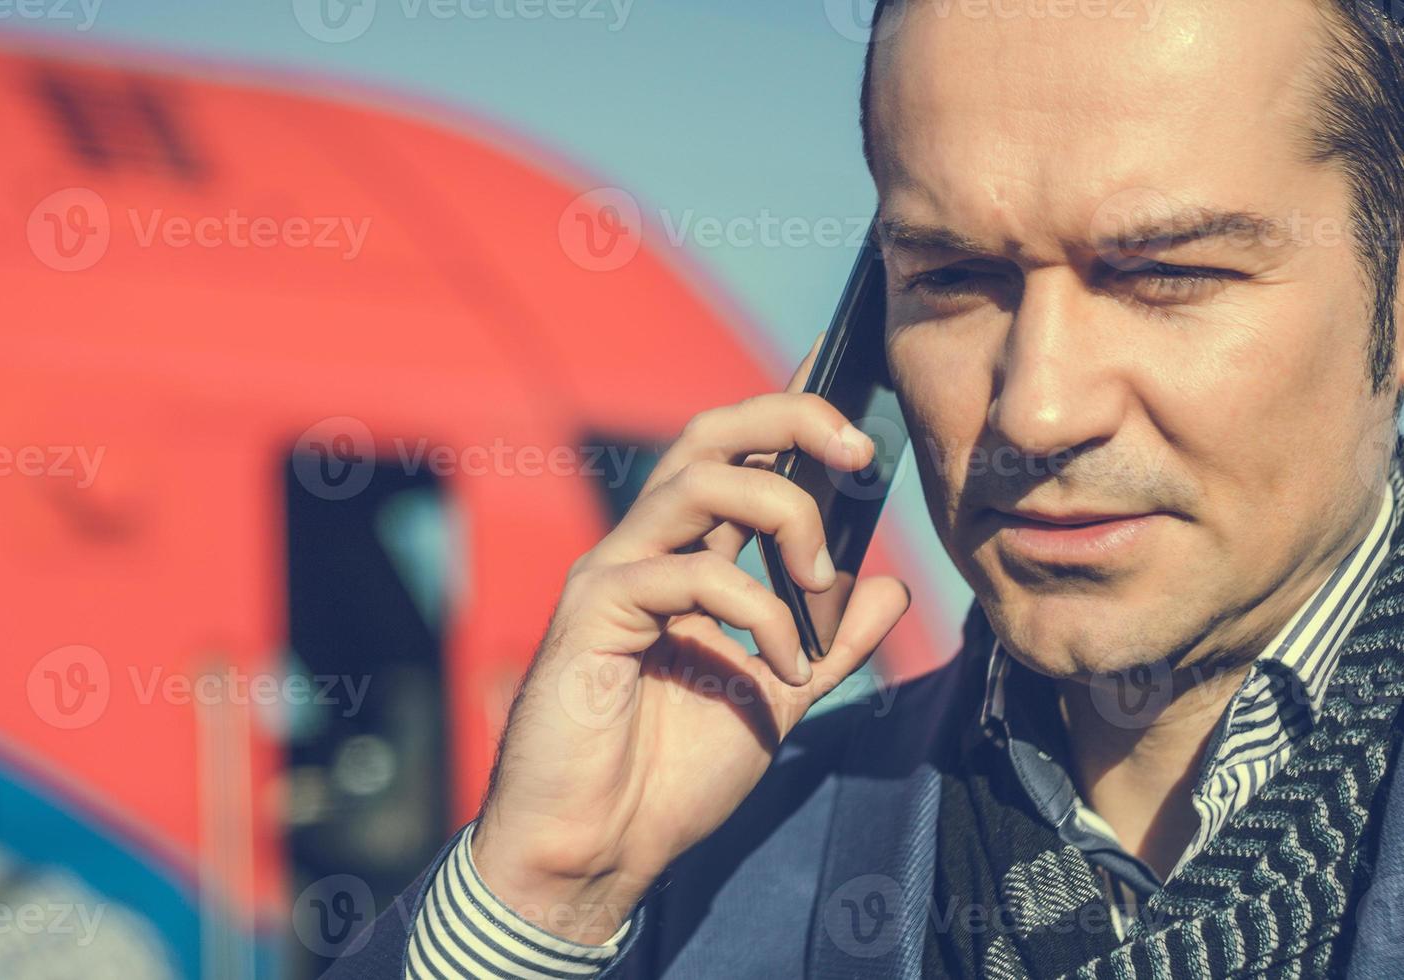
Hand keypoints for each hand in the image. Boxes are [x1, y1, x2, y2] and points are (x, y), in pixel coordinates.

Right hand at [471, 336, 911, 943]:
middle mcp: (647, 549)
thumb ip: (832, 644)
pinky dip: (758, 611)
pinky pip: (690, 572)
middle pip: (713, 435)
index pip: (739, 459)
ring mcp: (616, 571)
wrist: (598, 849)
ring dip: (786, 516)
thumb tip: (891, 587)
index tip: (860, 403)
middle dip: (793, 418)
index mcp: (687, 560)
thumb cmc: (669, 777)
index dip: (792, 414)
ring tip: (820, 584)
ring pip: (699, 478)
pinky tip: (782, 666)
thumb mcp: (778, 698)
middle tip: (861, 452)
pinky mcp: (593, 608)